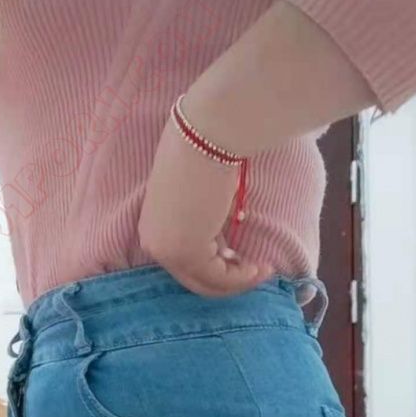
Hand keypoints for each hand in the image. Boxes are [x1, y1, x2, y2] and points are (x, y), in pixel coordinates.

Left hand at [136, 95, 272, 296]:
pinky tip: (262, 267)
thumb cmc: (205, 154)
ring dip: (239, 282)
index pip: (183, 264)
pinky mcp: (187, 252)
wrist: (209, 133)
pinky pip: (219, 278)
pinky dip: (242, 278)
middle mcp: (153, 243)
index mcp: (151, 228)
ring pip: (207, 282)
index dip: (215, 269)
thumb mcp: (197, 198)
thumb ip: (201, 225)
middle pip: (193, 279)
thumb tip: (223, 249)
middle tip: (257, 271)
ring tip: (264, 269)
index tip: (240, 261)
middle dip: (228, 281)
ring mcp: (167, 250)